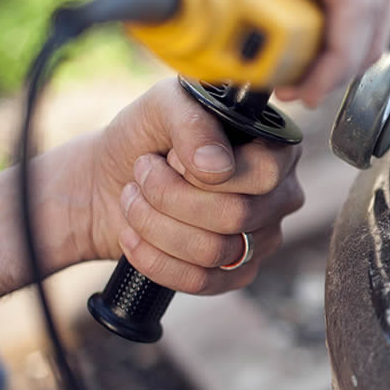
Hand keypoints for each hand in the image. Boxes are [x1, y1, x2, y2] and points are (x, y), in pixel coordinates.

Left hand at [85, 78, 303, 293]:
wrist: (110, 180)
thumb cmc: (145, 137)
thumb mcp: (163, 107)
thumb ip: (193, 122)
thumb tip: (216, 167)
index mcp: (277, 150)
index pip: (263, 174)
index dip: (207, 173)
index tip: (171, 156)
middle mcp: (280, 195)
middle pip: (236, 215)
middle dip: (170, 197)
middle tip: (142, 174)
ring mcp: (263, 239)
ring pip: (214, 250)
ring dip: (155, 225)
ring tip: (133, 201)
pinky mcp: (237, 274)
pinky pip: (201, 281)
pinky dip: (154, 259)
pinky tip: (133, 236)